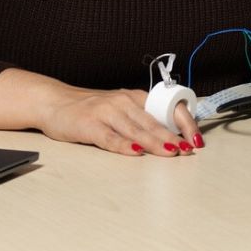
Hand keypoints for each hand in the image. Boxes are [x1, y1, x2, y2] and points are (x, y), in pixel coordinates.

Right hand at [0, 69, 202, 156]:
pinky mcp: (90, 126)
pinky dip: (124, 146)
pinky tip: (135, 153)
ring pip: (135, 129)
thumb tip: (172, 137)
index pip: (165, 108)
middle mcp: (122, 102)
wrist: (54, 103)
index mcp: (133, 98)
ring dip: (154, 142)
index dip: (183, 123)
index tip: (196, 138)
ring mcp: (105, 113)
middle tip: (189, 150)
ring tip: (170, 152)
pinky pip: (110, 137)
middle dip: (173, 137)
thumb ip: (141, 120)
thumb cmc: (89, 110)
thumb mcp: (119, 108)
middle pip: (153, 122)